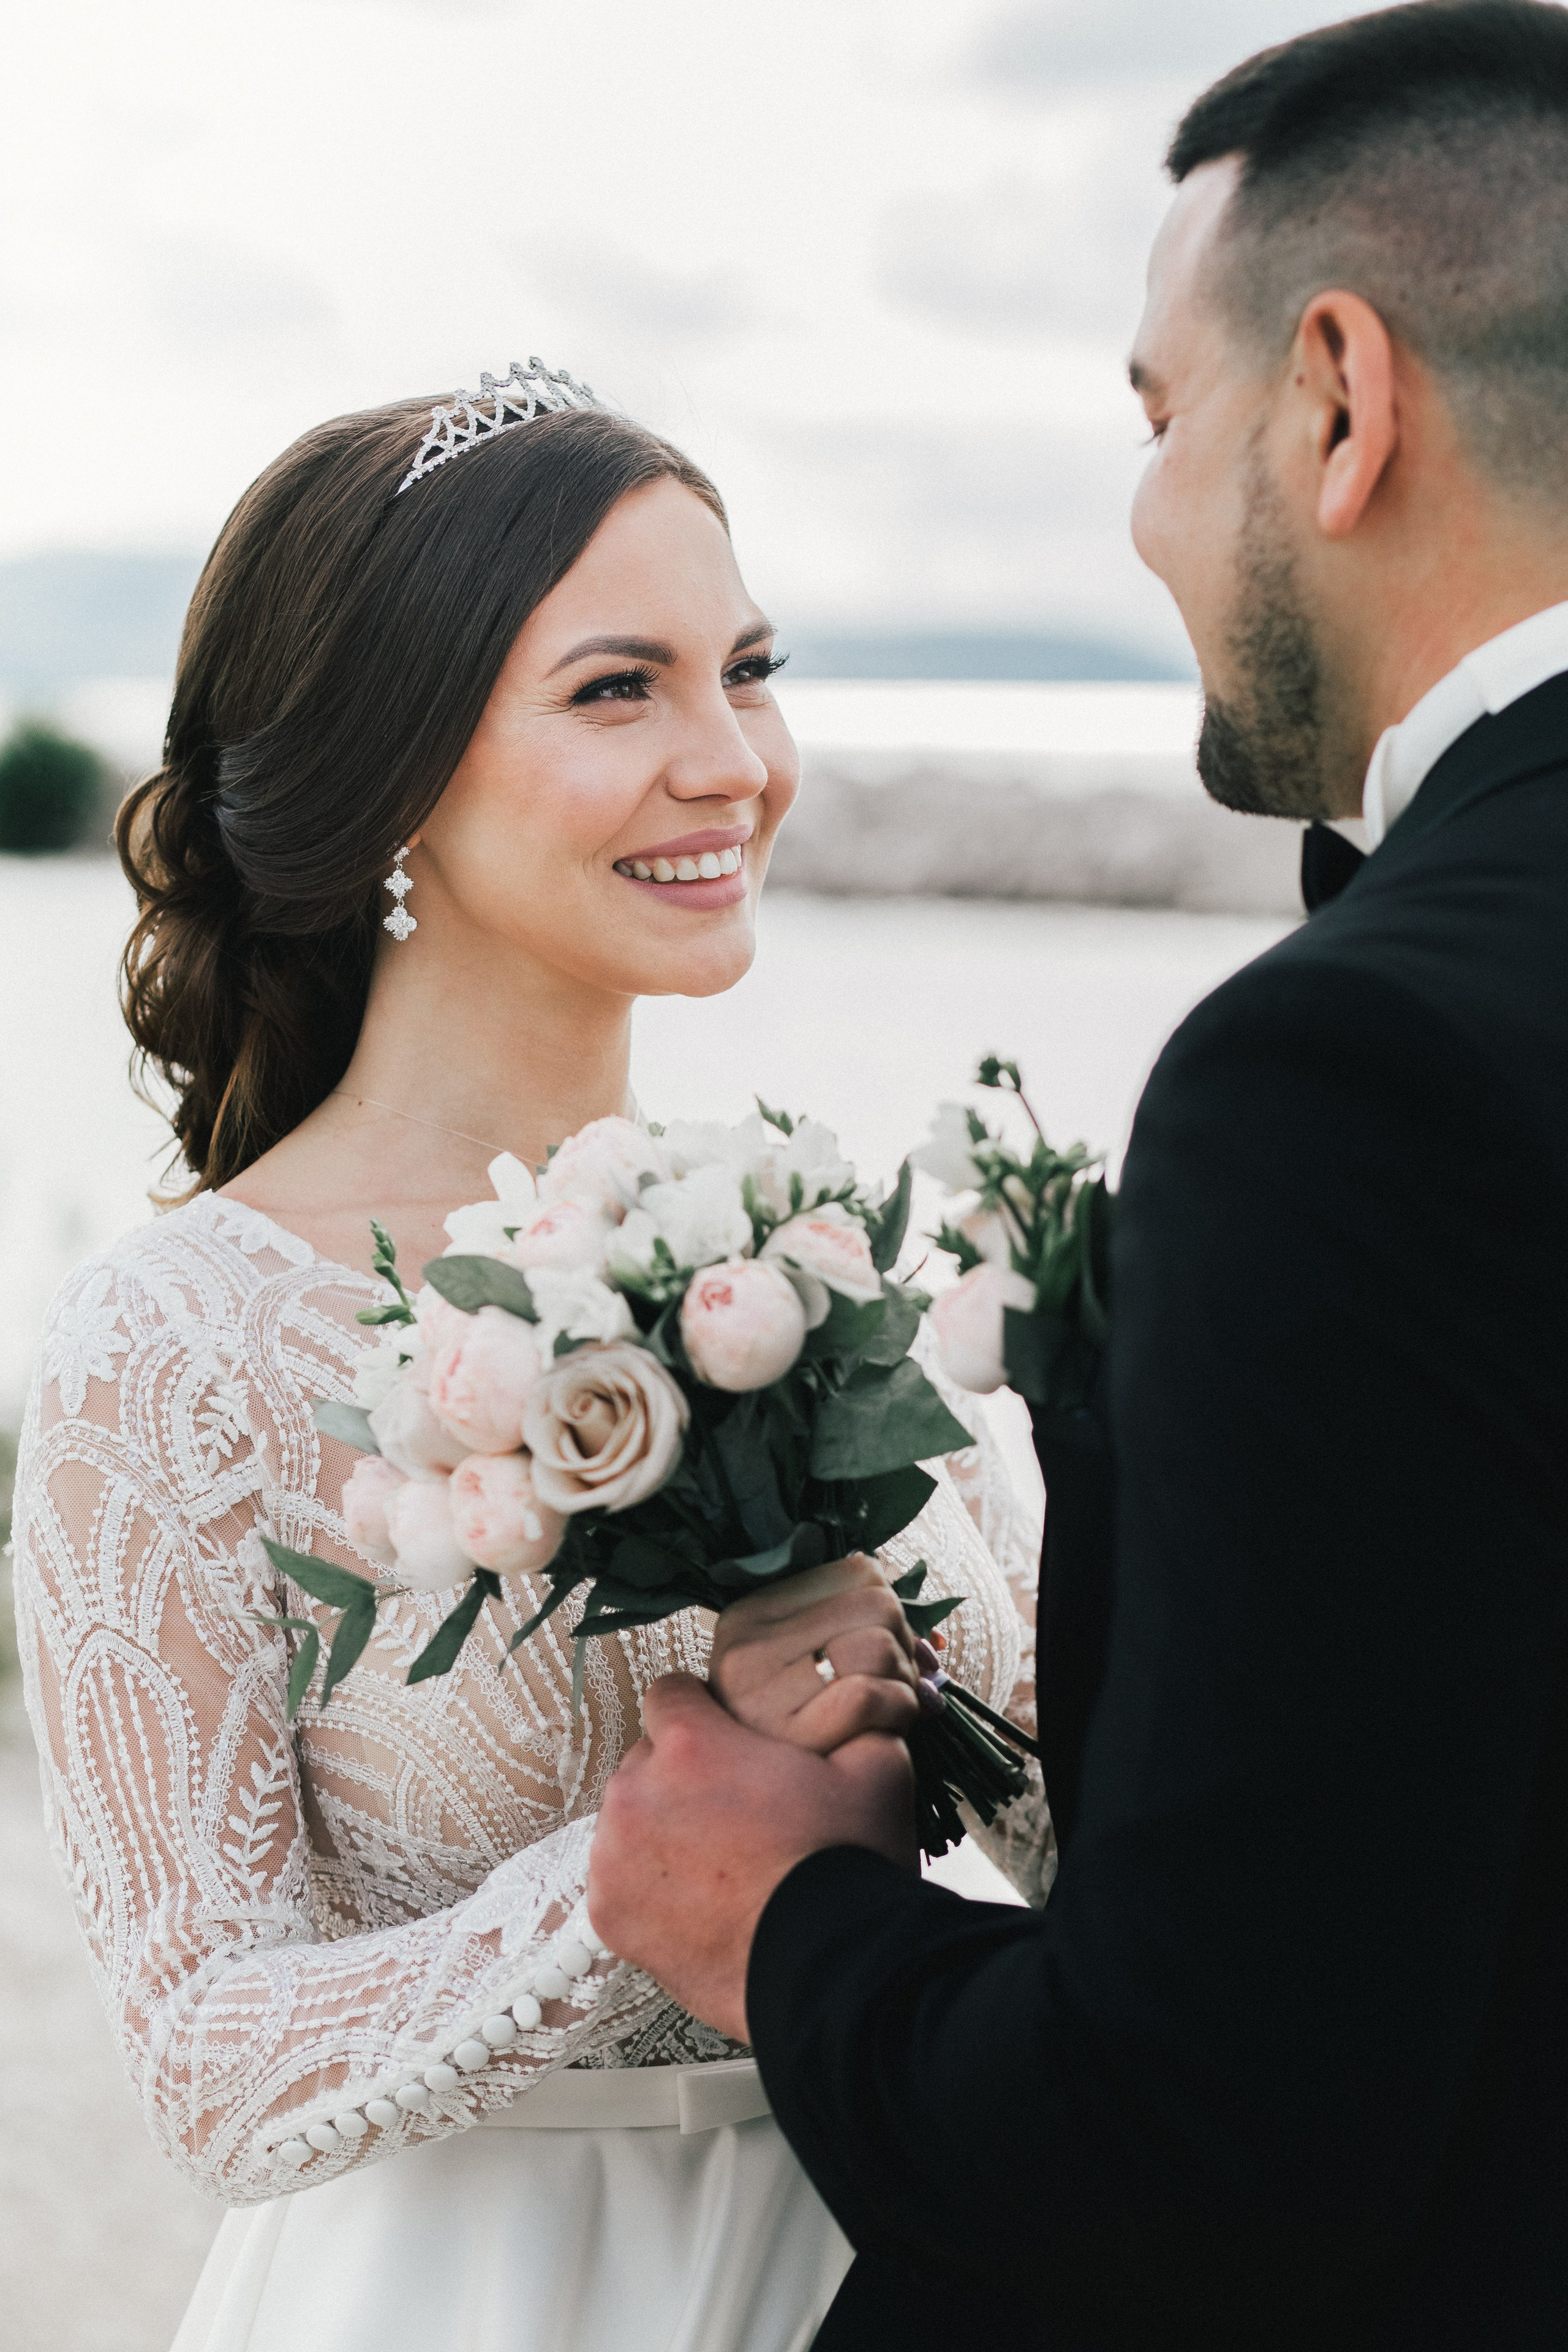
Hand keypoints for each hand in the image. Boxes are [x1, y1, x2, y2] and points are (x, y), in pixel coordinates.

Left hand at [588, 1673, 916, 2039]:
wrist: (831, 1970)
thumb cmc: (847, 1867)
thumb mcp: (875, 1769)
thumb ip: (856, 1720)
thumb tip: (864, 1704)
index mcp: (690, 1745)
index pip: (669, 1692)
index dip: (701, 1708)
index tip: (723, 1732)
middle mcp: (636, 1793)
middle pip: (648, 1760)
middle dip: (685, 1776)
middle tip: (735, 1810)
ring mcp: (615, 1858)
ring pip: (630, 1821)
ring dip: (663, 1830)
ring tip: (720, 1863)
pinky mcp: (609, 1916)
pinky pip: (621, 1880)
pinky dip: (650, 1887)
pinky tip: (699, 1901)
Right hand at [709, 1551, 943, 1752]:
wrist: (772, 1843)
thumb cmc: (801, 1749)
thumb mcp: (810, 1677)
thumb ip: (857, 1638)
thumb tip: (932, 1641)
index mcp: (748, 1615)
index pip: (859, 1570)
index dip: (894, 1611)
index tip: (894, 1651)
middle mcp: (743, 1643)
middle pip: (878, 1603)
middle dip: (905, 1647)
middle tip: (898, 1686)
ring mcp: (759, 1688)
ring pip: (880, 1645)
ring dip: (906, 1683)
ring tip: (895, 1710)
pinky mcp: (785, 1731)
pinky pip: (871, 1695)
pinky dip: (900, 1710)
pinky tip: (894, 1728)